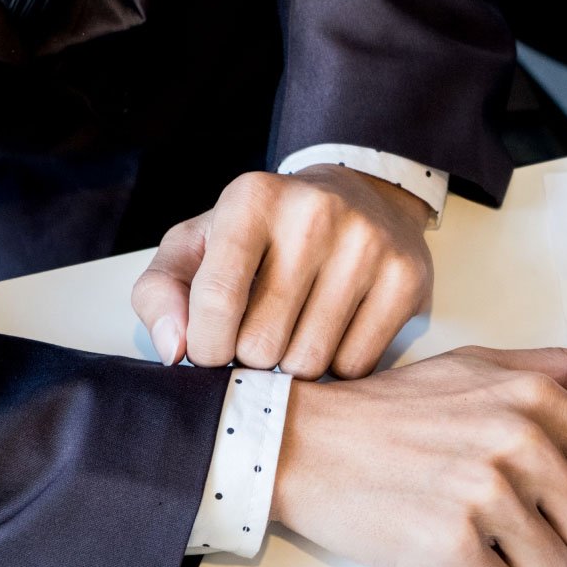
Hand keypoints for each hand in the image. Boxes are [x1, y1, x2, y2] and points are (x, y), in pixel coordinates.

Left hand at [132, 166, 432, 379]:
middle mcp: (315, 213)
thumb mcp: (198, 245)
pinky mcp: (405, 278)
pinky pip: (357, 364)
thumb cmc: (266, 233)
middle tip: (261, 337)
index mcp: (252, 197)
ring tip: (295, 336)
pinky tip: (334, 335)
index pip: (216, 300)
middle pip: (264, 342)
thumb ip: (160, 293)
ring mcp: (368, 244)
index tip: (212, 352)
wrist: (362, 198)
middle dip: (253, 357)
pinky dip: (338, 368)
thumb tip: (173, 350)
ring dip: (294, 368)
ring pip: (311, 360)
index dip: (207, 347)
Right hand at [271, 346, 566, 566]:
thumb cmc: (393, 410)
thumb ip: (559, 370)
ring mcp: (489, 491)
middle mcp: (522, 441)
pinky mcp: (454, 541)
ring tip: (465, 525)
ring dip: (515, 566)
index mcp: (539, 400)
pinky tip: (443, 550)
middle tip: (498, 511)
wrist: (308, 440)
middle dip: (555, 538)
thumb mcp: (480, 367)